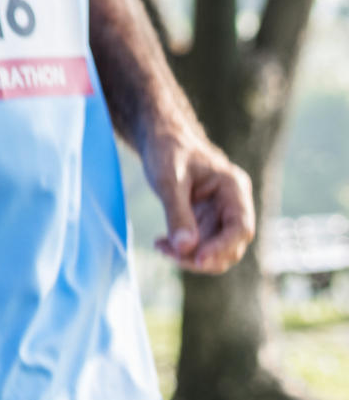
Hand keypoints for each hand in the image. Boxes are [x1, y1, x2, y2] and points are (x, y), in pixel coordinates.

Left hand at [143, 128, 253, 273]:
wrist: (160, 139)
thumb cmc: (167, 150)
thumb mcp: (168, 179)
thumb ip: (177, 212)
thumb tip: (185, 249)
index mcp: (234, 188)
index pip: (240, 228)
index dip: (222, 248)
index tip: (197, 260)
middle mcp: (233, 204)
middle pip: (230, 245)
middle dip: (202, 256)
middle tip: (169, 254)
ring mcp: (220, 214)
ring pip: (215, 249)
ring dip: (189, 256)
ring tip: (161, 248)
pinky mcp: (206, 220)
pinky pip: (201, 244)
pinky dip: (183, 249)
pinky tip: (162, 244)